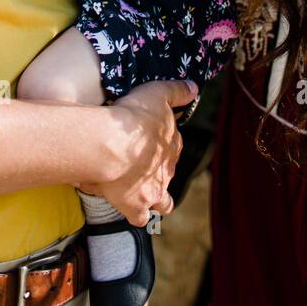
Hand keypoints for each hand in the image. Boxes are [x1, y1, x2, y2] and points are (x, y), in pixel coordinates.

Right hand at [77, 79, 196, 225]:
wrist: (112, 145)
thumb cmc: (133, 117)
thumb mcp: (158, 93)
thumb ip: (177, 91)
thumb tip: (195, 88)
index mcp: (172, 145)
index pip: (172, 146)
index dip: (160, 143)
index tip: (146, 139)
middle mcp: (167, 170)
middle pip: (166, 173)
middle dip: (156, 170)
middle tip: (138, 164)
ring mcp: (154, 190)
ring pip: (163, 202)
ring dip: (155, 198)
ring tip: (142, 193)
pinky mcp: (136, 206)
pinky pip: (141, 217)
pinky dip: (136, 214)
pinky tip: (129, 208)